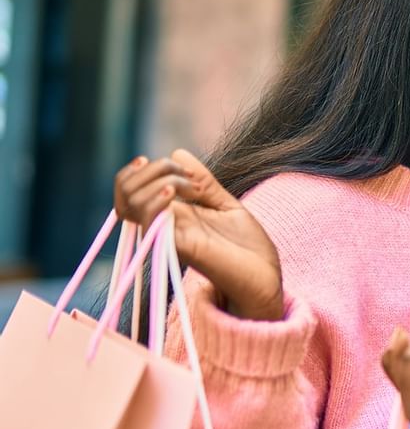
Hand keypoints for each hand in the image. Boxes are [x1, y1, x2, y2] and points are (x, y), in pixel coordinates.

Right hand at [113, 150, 282, 320]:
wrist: (265, 277)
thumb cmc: (248, 248)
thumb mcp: (225, 205)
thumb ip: (203, 182)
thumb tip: (177, 151)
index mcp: (171, 215)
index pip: (130, 189)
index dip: (140, 170)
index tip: (173, 162)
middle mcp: (163, 226)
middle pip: (126, 191)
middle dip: (154, 170)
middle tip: (188, 178)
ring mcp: (167, 237)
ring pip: (131, 203)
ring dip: (159, 181)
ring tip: (191, 188)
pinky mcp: (177, 248)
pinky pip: (149, 222)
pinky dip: (156, 200)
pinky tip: (176, 191)